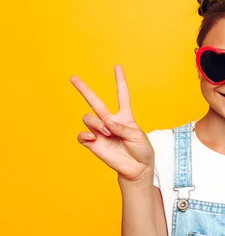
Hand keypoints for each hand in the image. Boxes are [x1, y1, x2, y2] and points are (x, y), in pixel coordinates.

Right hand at [71, 65, 153, 181]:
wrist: (137, 169)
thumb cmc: (141, 151)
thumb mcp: (138, 137)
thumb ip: (122, 128)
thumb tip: (105, 121)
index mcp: (124, 117)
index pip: (122, 95)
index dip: (120, 80)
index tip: (117, 66)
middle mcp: (110, 122)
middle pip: (95, 102)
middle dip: (84, 89)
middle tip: (73, 77)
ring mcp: (100, 132)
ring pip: (88, 118)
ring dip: (96, 123)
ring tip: (107, 133)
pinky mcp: (94, 143)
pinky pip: (82, 135)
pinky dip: (86, 135)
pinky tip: (94, 138)